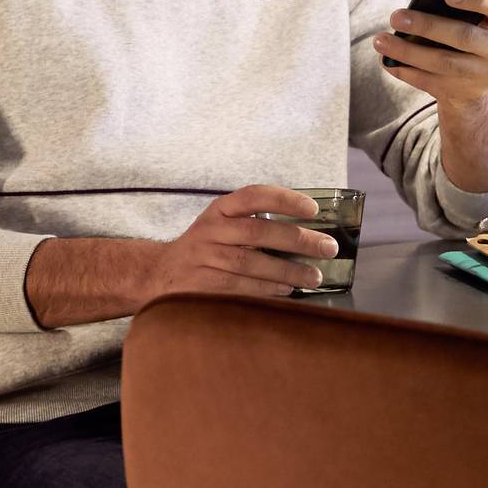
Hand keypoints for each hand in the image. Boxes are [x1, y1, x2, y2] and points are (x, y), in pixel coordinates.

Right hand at [149, 185, 336, 300]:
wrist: (160, 273)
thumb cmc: (204, 247)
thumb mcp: (221, 224)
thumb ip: (254, 222)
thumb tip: (308, 232)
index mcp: (219, 210)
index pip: (253, 196)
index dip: (284, 200)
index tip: (313, 209)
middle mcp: (210, 231)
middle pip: (257, 232)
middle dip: (297, 240)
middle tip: (327, 247)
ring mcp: (204, 260)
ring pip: (250, 264)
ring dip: (287, 271)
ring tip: (314, 276)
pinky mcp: (202, 286)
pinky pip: (240, 289)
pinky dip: (267, 291)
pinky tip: (287, 292)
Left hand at [373, 0, 487, 108]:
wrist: (479, 72)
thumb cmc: (468, 25)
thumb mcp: (473, 13)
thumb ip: (456, 3)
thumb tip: (418, 2)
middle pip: (464, 36)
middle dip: (427, 26)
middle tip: (396, 16)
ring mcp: (486, 74)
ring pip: (444, 63)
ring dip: (408, 51)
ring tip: (380, 40)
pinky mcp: (466, 92)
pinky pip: (432, 82)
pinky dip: (406, 71)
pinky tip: (387, 61)